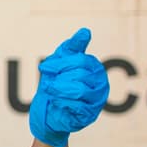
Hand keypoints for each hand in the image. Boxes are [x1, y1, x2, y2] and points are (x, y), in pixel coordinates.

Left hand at [29, 28, 108, 146]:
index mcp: (94, 67)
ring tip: (52, 93)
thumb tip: (85, 31)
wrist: (47, 113)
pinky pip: (76, 106)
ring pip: (79, 90)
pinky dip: (61, 103)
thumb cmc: (54, 84)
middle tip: (49, 85)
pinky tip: (57, 103)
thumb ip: (72, 47)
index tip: (44, 69)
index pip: (80, 60)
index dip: (59, 64)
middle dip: (58, 80)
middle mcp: (101, 83)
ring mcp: (98, 101)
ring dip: (59, 91)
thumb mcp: (59, 62)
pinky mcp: (90, 115)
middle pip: (79, 75)